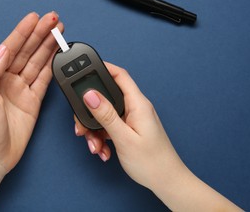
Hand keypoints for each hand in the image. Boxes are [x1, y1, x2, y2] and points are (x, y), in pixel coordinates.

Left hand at [0, 11, 63, 211]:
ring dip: (48, 46)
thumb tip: (3, 49)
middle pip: (27, 51)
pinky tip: (58, 54)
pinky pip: (45, 79)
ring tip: (60, 31)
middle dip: (40, 34)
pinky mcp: (33, 101)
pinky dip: (52, 66)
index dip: (22, 32)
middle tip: (54, 19)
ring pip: (38, 62)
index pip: (10, 48)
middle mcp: (7, 79)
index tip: (34, 18)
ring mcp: (22, 89)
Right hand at [74, 62, 180, 188]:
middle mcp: (136, 108)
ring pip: (106, 114)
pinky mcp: (130, 129)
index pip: (120, 75)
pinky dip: (103, 137)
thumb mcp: (123, 138)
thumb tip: (90, 95)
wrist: (167, 182)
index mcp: (138, 104)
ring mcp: (133, 118)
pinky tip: (104, 150)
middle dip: (91, 111)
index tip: (85, 68)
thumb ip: (106, 115)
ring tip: (96, 146)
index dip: (103, 68)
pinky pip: (111, 126)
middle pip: (107, 97)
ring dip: (96, 130)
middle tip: (82, 127)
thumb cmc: (152, 162)